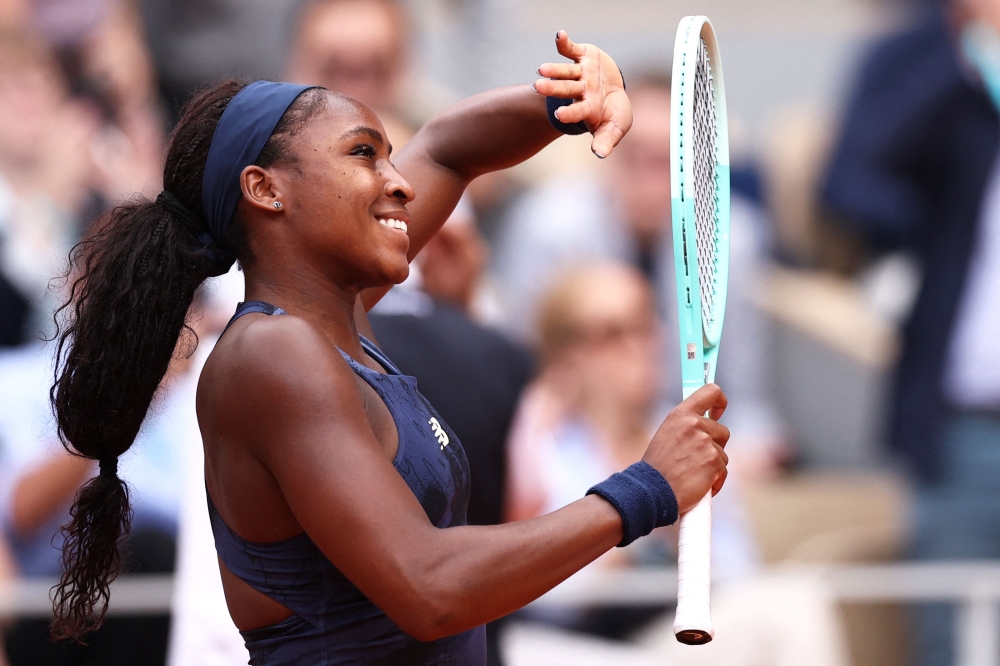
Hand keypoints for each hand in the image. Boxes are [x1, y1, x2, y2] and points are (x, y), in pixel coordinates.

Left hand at [533, 30, 632, 157]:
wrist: (614, 92)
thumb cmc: (614, 113)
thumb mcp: (616, 127)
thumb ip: (607, 139)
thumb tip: (600, 154)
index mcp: (587, 108)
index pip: (576, 111)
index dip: (569, 113)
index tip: (559, 114)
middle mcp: (581, 90)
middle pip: (565, 89)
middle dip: (553, 88)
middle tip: (537, 87)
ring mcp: (581, 73)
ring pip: (565, 72)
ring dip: (554, 70)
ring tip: (541, 69)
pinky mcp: (583, 56)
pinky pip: (571, 49)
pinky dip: (564, 42)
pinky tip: (559, 35)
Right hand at [642, 384, 729, 513]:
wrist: (652, 490)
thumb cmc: (658, 466)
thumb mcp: (667, 434)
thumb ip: (686, 426)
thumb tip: (707, 423)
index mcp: (680, 414)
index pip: (711, 392)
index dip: (720, 402)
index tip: (717, 413)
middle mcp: (694, 424)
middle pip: (722, 431)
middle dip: (714, 446)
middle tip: (696, 460)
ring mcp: (705, 442)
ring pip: (723, 454)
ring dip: (713, 466)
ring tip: (693, 475)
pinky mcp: (714, 461)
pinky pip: (723, 471)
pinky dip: (715, 481)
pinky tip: (699, 486)